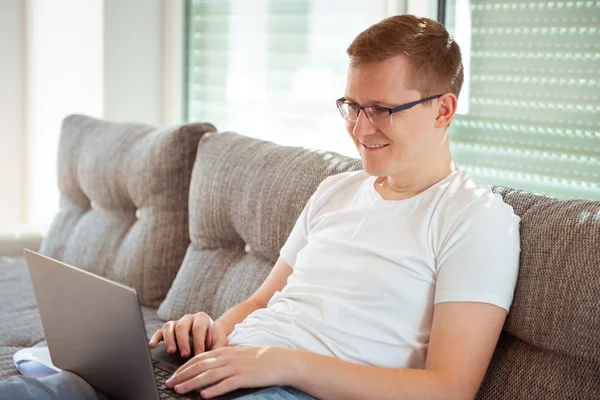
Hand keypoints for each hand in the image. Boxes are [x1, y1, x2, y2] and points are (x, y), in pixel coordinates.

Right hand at [148, 312, 227, 356]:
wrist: (211, 335)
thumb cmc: (215, 340)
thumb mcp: (220, 343)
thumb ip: (217, 348)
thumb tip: (214, 360)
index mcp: (202, 318)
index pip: (198, 327)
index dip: (198, 341)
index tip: (199, 354)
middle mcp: (189, 318)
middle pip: (182, 326)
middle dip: (183, 341)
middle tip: (185, 354)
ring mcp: (178, 323)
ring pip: (169, 326)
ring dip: (169, 339)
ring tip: (171, 352)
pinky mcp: (169, 330)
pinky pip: (160, 331)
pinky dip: (155, 338)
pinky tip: (152, 345)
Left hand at [165, 346, 293, 397]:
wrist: (280, 360)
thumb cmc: (260, 359)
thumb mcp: (238, 354)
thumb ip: (223, 358)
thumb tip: (207, 366)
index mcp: (225, 351)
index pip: (199, 358)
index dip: (184, 367)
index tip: (173, 375)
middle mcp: (227, 358)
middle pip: (199, 366)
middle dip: (182, 376)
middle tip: (169, 384)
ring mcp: (235, 367)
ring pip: (208, 375)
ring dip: (192, 383)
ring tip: (179, 390)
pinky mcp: (244, 378)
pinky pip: (225, 384)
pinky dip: (213, 390)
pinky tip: (203, 396)